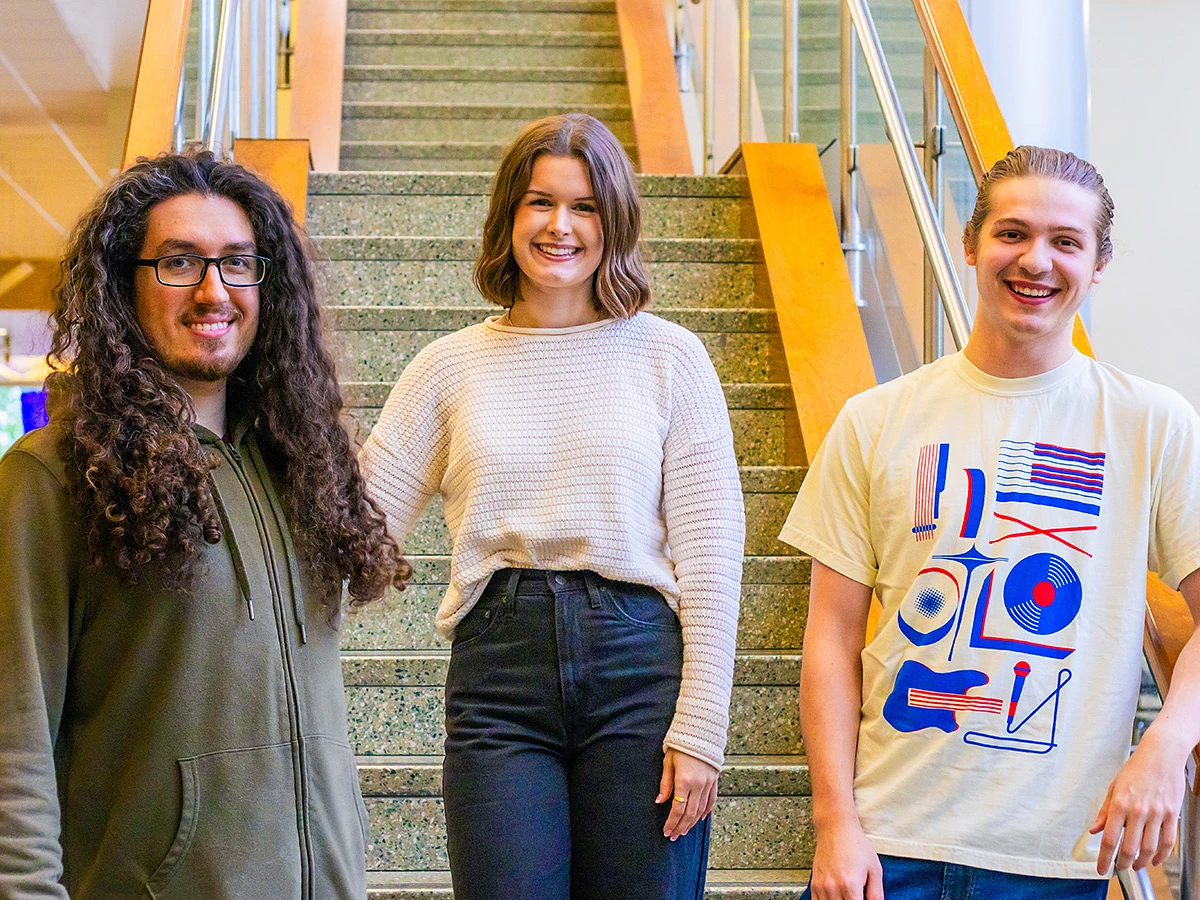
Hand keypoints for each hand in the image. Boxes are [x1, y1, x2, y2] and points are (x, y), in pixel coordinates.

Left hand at [656, 748, 718, 839]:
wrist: (701, 732)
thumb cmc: (680, 745)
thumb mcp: (668, 762)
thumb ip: (665, 784)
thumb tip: (660, 801)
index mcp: (685, 780)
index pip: (678, 808)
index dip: (672, 822)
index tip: (666, 831)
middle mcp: (699, 785)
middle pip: (690, 813)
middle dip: (681, 826)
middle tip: (673, 836)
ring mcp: (708, 783)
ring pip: (701, 810)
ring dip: (692, 822)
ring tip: (683, 831)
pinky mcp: (714, 780)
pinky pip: (711, 800)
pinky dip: (705, 811)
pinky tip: (699, 819)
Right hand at [808, 817, 883, 899]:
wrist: (835, 828)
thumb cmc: (856, 845)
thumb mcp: (874, 869)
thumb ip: (876, 894)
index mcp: (850, 885)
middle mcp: (833, 888)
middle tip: (857, 897)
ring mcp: (821, 886)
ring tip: (846, 897)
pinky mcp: (815, 884)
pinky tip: (835, 899)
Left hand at [1089, 729, 1188, 872]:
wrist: (1161, 755)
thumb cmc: (1136, 768)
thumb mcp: (1113, 787)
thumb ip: (1105, 812)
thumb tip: (1094, 830)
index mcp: (1120, 804)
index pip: (1110, 839)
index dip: (1105, 858)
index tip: (1102, 869)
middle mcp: (1138, 811)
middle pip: (1130, 848)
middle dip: (1122, 864)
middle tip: (1118, 869)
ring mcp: (1157, 814)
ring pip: (1150, 849)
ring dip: (1141, 862)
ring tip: (1134, 866)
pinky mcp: (1171, 814)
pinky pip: (1168, 842)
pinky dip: (1161, 855)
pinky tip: (1154, 860)